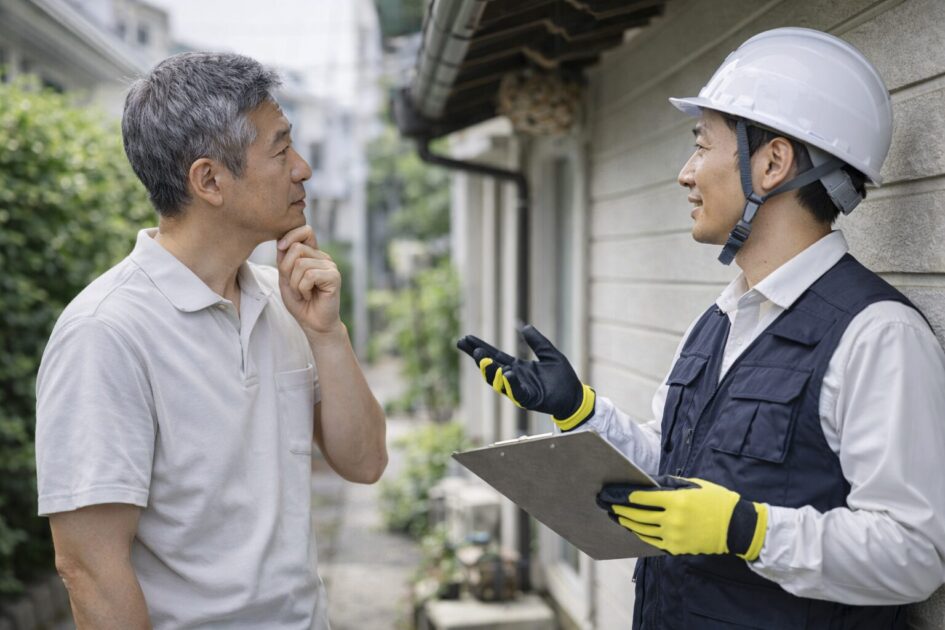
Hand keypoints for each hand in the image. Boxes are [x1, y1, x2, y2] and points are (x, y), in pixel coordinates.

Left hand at [276, 225, 342, 335]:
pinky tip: (309, 296)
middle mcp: (323, 257)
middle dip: (287, 269)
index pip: (305, 230)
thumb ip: (285, 259)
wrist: (313, 323)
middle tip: (295, 286)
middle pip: (297, 248)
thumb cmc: (300, 302)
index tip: (281, 247)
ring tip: (302, 293)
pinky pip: (309, 276)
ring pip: (300, 264)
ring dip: (295, 283)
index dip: (290, 235)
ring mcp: (330, 266)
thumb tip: (282, 241)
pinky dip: (302, 289)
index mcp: (313, 254)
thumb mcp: (286, 278)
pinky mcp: (334, 277)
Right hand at [456, 325, 594, 429]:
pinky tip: (506, 371)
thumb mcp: (549, 353)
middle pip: (491, 367)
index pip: (495, 356)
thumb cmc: (562, 377)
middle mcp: (515, 378)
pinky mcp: (530, 399)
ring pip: (499, 381)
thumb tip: (524, 327)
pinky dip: (511, 383)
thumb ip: (537, 341)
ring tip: (481, 356)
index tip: (466, 338)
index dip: (481, 347)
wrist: (575, 396)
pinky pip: (518, 392)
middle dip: (478, 357)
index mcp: (518, 367)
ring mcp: (520, 390)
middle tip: (466, 345)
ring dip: (489, 370)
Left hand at [596, 476, 767, 559]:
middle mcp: (673, 519)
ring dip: (626, 522)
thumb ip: (670, 484)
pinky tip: (632, 528)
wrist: (735, 527)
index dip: (625, 495)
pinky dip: (639, 534)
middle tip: (606, 504)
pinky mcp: (676, 548)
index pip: (643, 497)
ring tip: (616, 516)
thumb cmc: (715, 500)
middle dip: (620, 509)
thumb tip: (647, 482)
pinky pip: (652, 541)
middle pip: (638, 515)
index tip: (612, 493)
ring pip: (642, 530)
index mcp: (677, 500)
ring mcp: (674, 536)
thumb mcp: (694, 485)